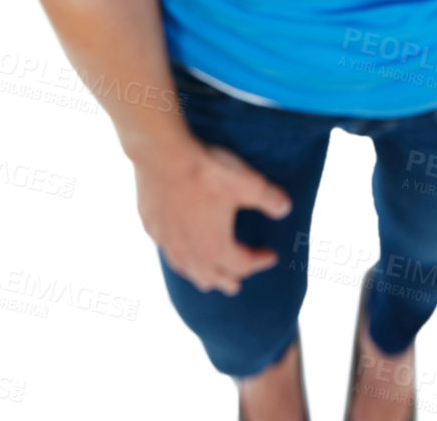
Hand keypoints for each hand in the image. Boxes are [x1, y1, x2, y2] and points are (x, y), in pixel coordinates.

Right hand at [133, 140, 293, 294]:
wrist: (163, 155)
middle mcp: (190, 254)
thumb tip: (285, 209)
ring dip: (202, 275)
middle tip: (238, 281)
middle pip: (213, 278)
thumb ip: (270, 199)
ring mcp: (167, 243)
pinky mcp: (151, 227)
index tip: (271, 255)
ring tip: (209, 277)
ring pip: (187, 271)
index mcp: (216, 248)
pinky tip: (180, 246)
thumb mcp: (248, 183)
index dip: (260, 260)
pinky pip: (168, 251)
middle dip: (229, 279)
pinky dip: (180, 255)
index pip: (244, 264)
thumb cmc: (206, 172)